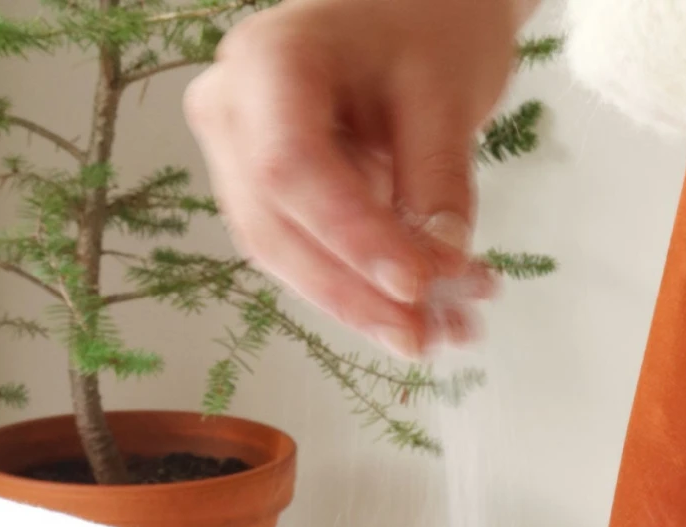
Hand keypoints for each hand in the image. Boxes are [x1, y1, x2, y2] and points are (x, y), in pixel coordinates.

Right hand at [184, 0, 526, 358]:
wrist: (416, 17)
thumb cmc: (428, 30)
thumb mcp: (447, 94)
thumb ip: (439, 182)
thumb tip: (440, 271)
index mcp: (268, 60)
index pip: (292, 166)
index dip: (352, 236)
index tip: (418, 285)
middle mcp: (233, 110)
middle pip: (278, 227)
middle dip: (360, 295)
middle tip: (435, 336)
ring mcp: (240, 157)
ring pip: (289, 258)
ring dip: (369, 309)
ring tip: (452, 330)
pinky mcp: (271, 198)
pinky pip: (310, 259)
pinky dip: (372, 296)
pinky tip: (437, 316)